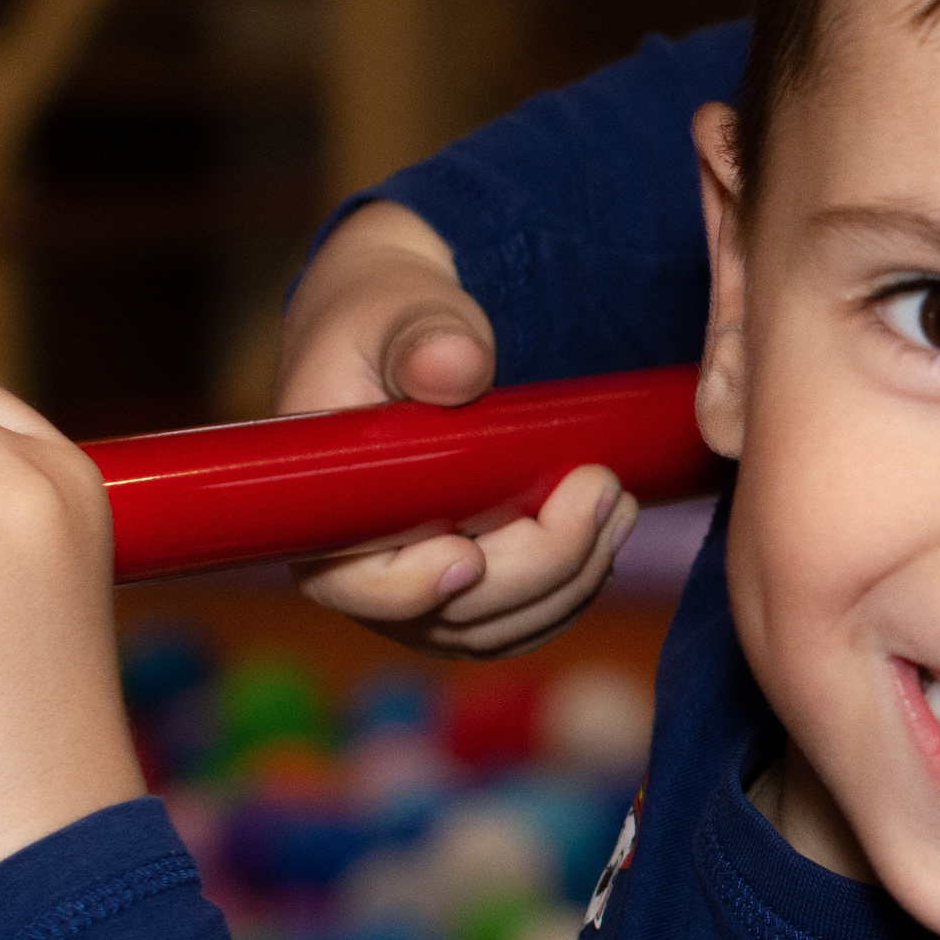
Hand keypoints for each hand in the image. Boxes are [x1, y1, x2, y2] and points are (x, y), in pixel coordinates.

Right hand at [275, 200, 638, 654]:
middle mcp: (364, 570)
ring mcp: (421, 591)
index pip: (355, 586)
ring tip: (616, 497)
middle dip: (539, 563)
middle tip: (601, 487)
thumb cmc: (390, 322)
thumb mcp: (399, 312)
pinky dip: (575, 584)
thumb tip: (456, 367)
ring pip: (502, 626)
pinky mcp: (473, 589)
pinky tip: (609, 525)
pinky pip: (527, 616)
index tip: (469, 556)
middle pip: (453, 615)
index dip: (410, 590)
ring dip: (572, 577)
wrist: (409, 337)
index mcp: (322, 512)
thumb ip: (424, 337)